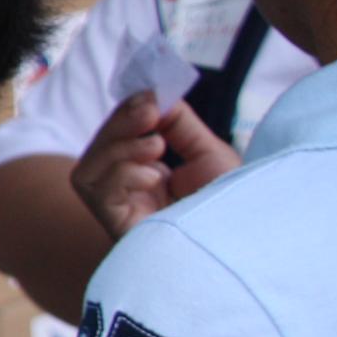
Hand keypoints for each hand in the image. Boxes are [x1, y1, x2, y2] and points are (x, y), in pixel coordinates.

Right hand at [69, 92, 237, 240]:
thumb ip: (179, 124)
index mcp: (147, 179)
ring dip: (118, 149)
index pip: (114, 140)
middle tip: (150, 111)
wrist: (249, 241)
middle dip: (119, 125)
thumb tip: (153, 95)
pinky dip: (121, 175)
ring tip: (157, 146)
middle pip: (96, 153)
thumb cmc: (234, 204)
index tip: (149, 96)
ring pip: (87, 172)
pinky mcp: (120, 230)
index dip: (124, 115)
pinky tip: (154, 176)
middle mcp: (128, 197)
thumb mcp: (208, 153)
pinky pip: (99, 195)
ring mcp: (121, 215)